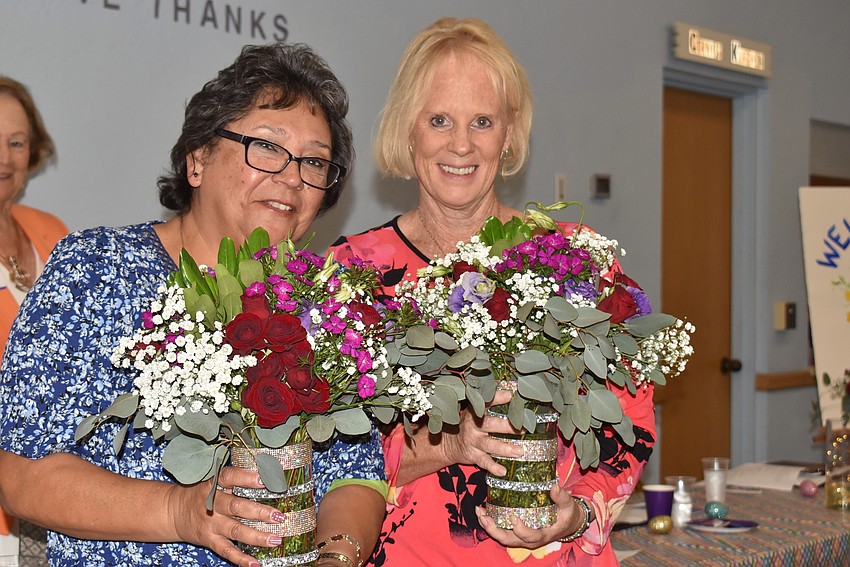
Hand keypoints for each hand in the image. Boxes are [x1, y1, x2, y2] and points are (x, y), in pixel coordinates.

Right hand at [165, 465, 286, 566]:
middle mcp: (212, 504)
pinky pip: (227, 551)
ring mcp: (211, 524)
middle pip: (236, 507)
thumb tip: (265, 473)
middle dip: (259, 512)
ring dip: (257, 536)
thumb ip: (235, 478)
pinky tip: (255, 563)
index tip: (263, 479)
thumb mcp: (212, 480)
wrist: (173, 511)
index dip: (246, 477)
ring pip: (236, 530)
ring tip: (275, 539)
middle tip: (278, 516)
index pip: (229, 477)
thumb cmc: (200, 493)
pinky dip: (241, 559)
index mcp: (213, 484)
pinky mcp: (210, 540)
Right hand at [440, 389, 522, 475]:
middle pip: (490, 424)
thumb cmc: (470, 424)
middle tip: (522, 428)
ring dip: (505, 448)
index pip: (486, 402)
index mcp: (475, 411)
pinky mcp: (473, 455)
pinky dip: (493, 467)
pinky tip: (502, 471)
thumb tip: (512, 391)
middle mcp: (473, 425)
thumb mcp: (476, 411)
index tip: (510, 395)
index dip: (497, 397)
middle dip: (507, 426)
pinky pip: (484, 462)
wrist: (449, 443)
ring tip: (519, 451)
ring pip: (489, 444)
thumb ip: (492, 402)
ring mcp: (473, 441)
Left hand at [475, 483, 586, 548]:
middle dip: (494, 530)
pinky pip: (502, 531)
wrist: (568, 522)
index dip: (520, 529)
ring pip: (502, 537)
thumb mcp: (568, 505)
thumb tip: (554, 486)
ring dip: (489, 526)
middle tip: (484, 516)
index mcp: (543, 534)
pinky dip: (491, 522)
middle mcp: (530, 539)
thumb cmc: (568, 514)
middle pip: (509, 540)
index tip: (512, 517)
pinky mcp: (517, 531)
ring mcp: (522, 537)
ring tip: (480, 512)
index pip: (529, 536)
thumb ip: (561, 497)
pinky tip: (484, 511)